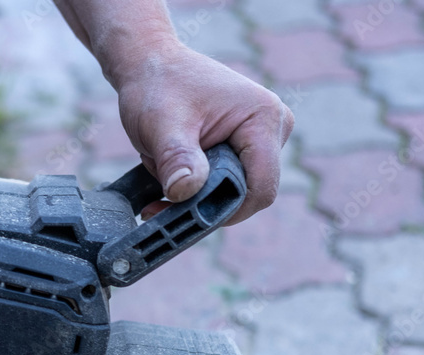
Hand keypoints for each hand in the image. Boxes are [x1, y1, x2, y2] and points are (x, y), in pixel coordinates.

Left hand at [115, 42, 293, 223]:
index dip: (226, 212)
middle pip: (247, 193)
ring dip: (194, 192)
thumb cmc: (158, 86)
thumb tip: (185, 191)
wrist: (150, 65)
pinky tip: (169, 172)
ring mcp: (262, 137)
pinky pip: (224, 180)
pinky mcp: (246, 145)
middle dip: (203, 201)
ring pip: (232, 190)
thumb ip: (176, 158)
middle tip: (161, 196)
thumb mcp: (162, 124)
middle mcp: (273, 127)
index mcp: (264, 118)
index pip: (261, 188)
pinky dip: (194, 185)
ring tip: (162, 169)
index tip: (186, 218)